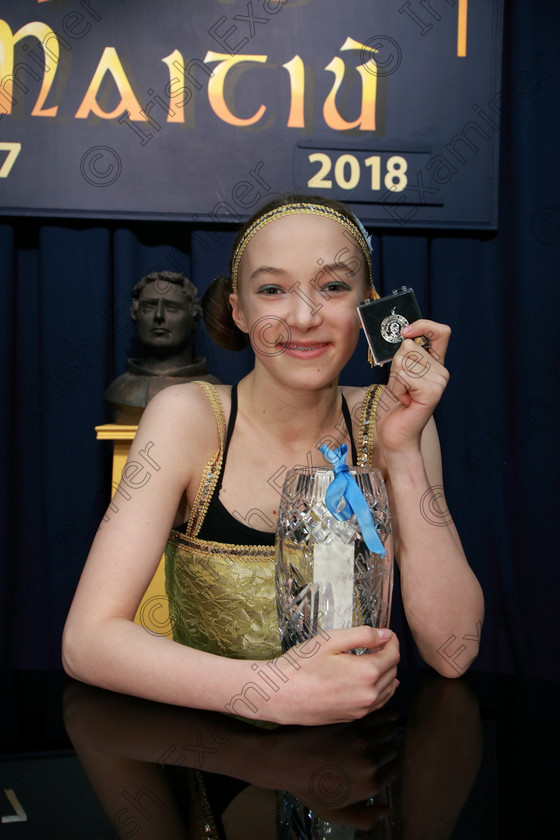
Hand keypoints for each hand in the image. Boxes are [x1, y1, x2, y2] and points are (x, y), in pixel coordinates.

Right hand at [268, 626, 399, 725]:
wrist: (281, 694)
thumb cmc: (302, 664)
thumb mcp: (331, 640)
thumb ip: (362, 635)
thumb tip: (385, 634)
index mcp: (367, 672)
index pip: (393, 655)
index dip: (391, 640)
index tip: (386, 633)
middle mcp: (369, 694)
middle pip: (392, 671)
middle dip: (389, 655)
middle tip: (378, 643)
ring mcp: (361, 709)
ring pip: (387, 689)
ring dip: (387, 673)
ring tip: (377, 659)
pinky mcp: (352, 717)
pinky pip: (377, 703)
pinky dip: (381, 690)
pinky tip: (376, 684)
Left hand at [376, 319, 450, 457]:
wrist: (396, 434)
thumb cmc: (395, 405)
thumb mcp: (398, 374)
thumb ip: (405, 354)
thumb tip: (405, 337)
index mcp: (435, 364)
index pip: (441, 332)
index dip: (423, 326)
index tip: (406, 333)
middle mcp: (441, 371)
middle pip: (410, 346)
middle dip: (396, 365)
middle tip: (401, 387)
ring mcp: (439, 381)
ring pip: (404, 359)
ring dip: (395, 378)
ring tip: (402, 394)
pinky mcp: (433, 391)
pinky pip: (404, 375)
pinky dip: (397, 387)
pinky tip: (404, 400)